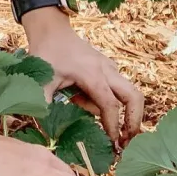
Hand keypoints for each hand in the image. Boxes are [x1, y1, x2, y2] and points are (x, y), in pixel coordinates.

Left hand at [23, 9, 143, 147]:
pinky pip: (116, 88)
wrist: (51, 29)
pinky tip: (82, 100)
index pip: (110, 106)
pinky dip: (110, 100)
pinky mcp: (107, 68)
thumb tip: (45, 130)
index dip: (113, 127)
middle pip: (134, 97)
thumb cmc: (47, 53)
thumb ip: (43, 104)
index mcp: (93, 74)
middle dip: (135, 120)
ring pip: (127, 93)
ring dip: (120, 111)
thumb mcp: (42, 80)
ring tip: (93, 118)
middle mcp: (107, 70)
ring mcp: (109, 68)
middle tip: (128, 142)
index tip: (113, 146)